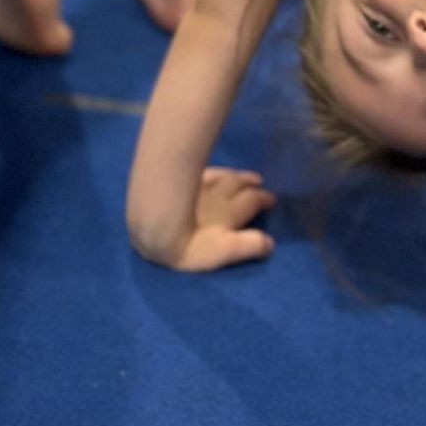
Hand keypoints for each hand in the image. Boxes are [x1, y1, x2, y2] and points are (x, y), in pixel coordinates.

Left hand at [138, 166, 276, 273]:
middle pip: (241, 188)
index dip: (263, 200)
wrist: (153, 226)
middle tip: (263, 187)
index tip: (272, 200)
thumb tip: (270, 243)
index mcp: (230, 214)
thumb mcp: (222, 253)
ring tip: (250, 177)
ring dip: (240, 177)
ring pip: (226, 178)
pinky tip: (218, 173)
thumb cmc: (188, 246)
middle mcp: (219, 197)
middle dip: (254, 187)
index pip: (252, 202)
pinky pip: (207, 174)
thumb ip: (247, 247)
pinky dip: (218, 172)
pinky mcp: (182, 186)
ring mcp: (200, 189)